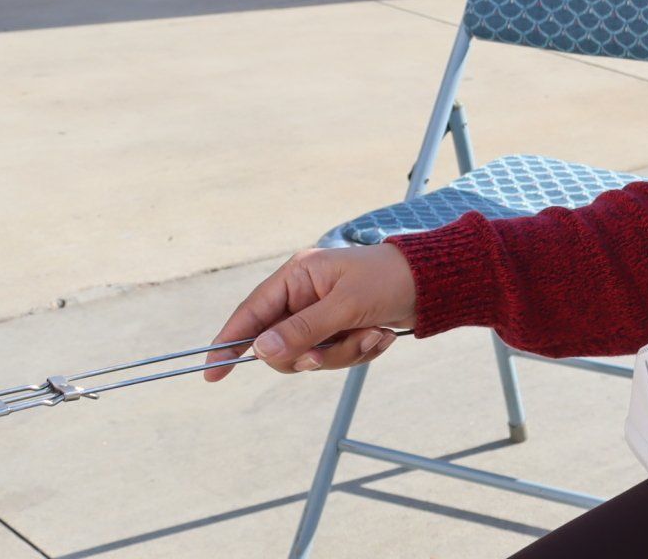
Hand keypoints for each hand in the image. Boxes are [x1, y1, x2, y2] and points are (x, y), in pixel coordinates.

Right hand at [202, 243, 417, 380]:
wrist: (437, 282)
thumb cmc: (390, 279)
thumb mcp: (346, 304)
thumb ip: (303, 329)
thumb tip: (261, 351)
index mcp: (298, 276)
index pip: (251, 313)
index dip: (228, 342)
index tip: (211, 371)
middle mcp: (305, 296)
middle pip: (280, 345)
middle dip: (311, 354)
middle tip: (330, 352)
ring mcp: (323, 315)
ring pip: (311, 357)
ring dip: (344, 354)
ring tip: (373, 334)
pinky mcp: (343, 331)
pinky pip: (335, 358)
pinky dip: (359, 353)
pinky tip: (382, 336)